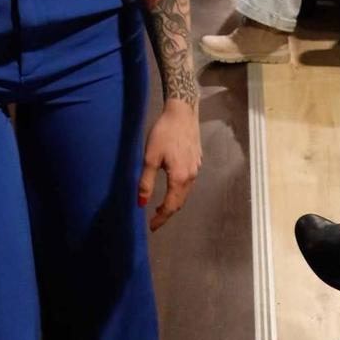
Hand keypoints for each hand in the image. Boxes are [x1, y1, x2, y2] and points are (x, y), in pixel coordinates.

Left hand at [137, 100, 201, 229]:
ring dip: (174, 201)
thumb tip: (141, 204)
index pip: (171, 206)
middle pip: (180, 202)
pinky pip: (189, 182)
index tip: (151, 227)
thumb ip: (146, 182)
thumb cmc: (164, 133)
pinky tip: (172, 186)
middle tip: (154, 219)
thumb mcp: (150, 157)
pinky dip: (179, 190)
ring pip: (185, 192)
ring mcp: (196, 168)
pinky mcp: (197, 160)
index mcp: (180, 178)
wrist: (182, 112)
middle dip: (167, 212)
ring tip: (161, 206)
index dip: (161, 218)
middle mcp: (191, 176)